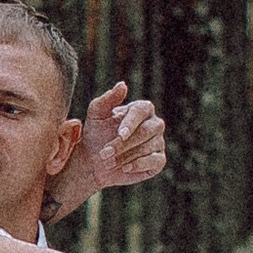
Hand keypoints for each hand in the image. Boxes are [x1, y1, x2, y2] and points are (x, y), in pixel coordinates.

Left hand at [47, 81, 165, 220]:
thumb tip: (122, 85)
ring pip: (148, 147)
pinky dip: (138, 165)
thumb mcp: (96, 115)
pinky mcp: (158, 160)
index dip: (131, 122)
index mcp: (142, 109)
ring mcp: (158, 142)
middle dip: (124, 143)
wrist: (94, 162)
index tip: (119, 134)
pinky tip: (124, 168)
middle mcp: (154, 124)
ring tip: (108, 161)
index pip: (142, 110)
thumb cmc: (96, 134)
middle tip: (104, 153)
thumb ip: (107, 99)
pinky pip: (155, 161)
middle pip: (146, 131)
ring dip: (125, 156)